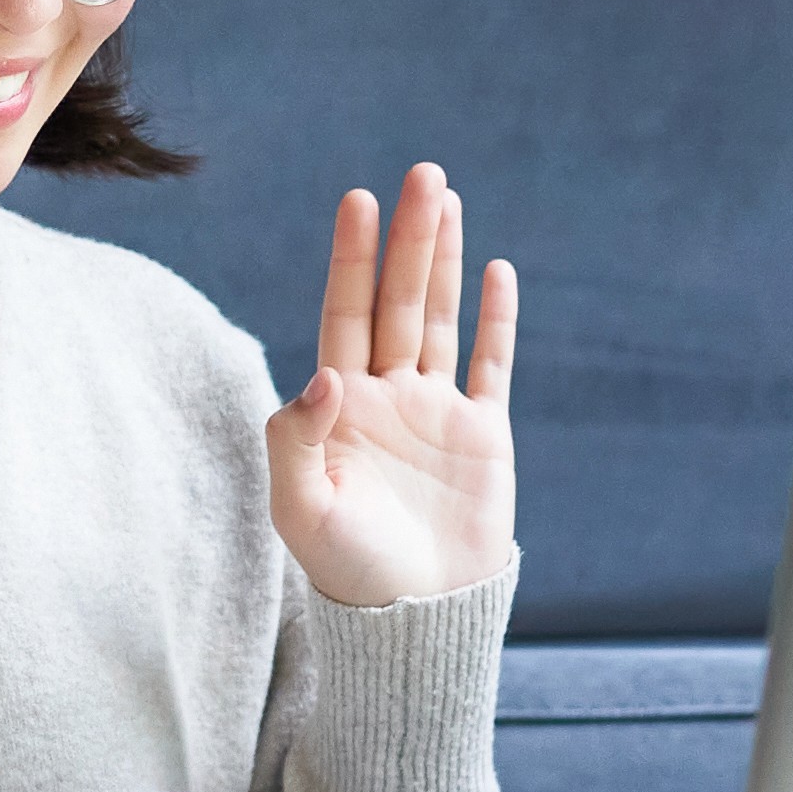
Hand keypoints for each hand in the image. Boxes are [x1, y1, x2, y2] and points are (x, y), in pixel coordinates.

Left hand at [267, 164, 517, 609]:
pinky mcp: (482, 436)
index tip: (355, 201)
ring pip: (442, 318)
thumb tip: (325, 373)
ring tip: (446, 199)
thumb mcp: (301, 509)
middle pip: (398, 300)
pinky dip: (496, 319)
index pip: (345, 313)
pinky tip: (495, 269)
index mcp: (338, 406)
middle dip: (407, 238)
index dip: (351, 258)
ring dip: (444, 259)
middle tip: (420, 174)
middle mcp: (386, 396)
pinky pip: (491, 365)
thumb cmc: (346, 569)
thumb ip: (296, 440)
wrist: (414, 617)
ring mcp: (435, 412)